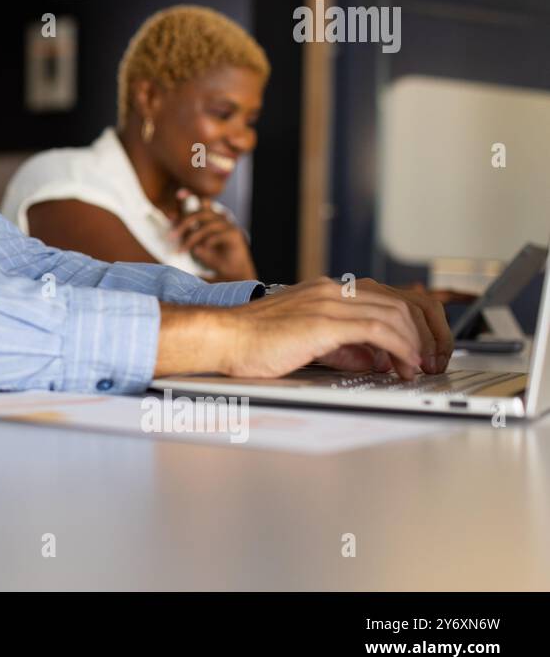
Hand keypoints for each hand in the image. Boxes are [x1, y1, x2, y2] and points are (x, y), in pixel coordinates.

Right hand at [154, 276, 451, 380]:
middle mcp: (334, 289)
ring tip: (420, 367)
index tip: (426, 350)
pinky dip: (401, 348)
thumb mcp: (308, 340)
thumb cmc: (254, 342)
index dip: (419, 322)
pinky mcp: (324, 320)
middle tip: (434, 360)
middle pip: (404, 299)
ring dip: (418, 344)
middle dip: (430, 332)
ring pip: (397, 313)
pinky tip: (405, 364)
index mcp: (329, 290)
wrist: (223, 338)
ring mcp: (329, 301)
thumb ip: (344, 345)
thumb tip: (375, 358)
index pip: (393, 296)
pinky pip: (379, 328)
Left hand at [170, 191, 255, 281]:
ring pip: (207, 225)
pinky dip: (208, 241)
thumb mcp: (194, 244)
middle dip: (183, 224)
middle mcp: (219, 219)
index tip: (179, 193)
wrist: (230, 271)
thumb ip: (186, 232)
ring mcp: (228, 225)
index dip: (191, 196)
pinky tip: (201, 249)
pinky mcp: (235, 234)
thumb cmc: (212, 256)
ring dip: (192, 238)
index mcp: (210, 218)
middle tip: (171, 237)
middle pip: (200, 214)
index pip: (200, 203)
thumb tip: (172, 217)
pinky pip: (219, 234)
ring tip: (182, 250)